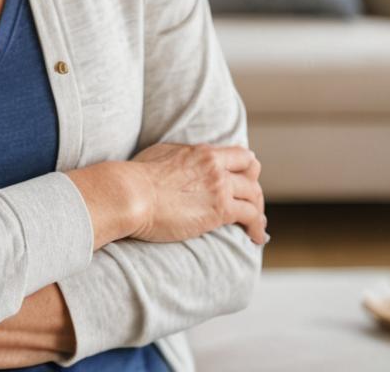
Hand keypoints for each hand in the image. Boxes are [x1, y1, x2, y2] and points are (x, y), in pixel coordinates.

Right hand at [127, 143, 265, 244]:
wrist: (130, 193)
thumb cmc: (136, 177)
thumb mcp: (161, 155)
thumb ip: (180, 156)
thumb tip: (181, 161)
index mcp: (201, 152)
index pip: (239, 154)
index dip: (246, 168)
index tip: (244, 180)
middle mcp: (215, 166)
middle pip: (252, 172)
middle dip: (254, 189)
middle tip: (252, 205)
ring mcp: (219, 187)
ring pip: (254, 195)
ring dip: (258, 211)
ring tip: (258, 227)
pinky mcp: (220, 210)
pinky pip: (251, 217)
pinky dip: (258, 228)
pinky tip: (257, 238)